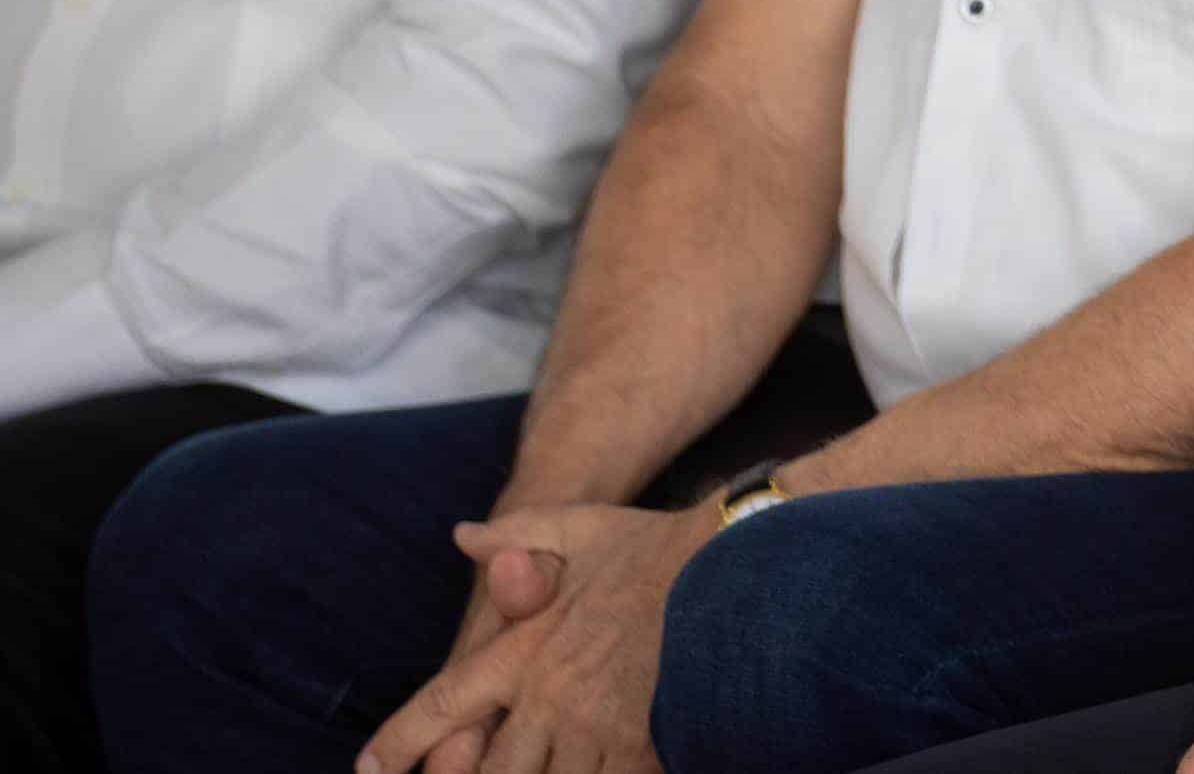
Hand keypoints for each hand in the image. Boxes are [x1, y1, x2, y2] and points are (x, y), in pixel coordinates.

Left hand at [360, 502, 711, 773]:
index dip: (402, 740)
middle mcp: (549, 696)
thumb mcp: (586, 526)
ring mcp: (596, 725)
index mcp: (524, 648)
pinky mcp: (644, 744)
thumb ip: (522, 532)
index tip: (372, 768)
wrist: (739, 559)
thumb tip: (464, 535)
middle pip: (491, 771)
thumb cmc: (664, 545)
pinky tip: (615, 770)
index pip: (443, 703)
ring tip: (553, 771)